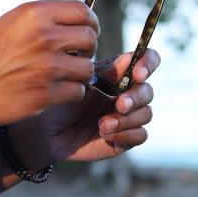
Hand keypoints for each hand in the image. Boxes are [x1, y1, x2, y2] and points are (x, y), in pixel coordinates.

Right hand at [0, 0, 98, 127]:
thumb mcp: (9, 24)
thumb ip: (41, 22)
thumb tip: (74, 25)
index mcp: (33, 14)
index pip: (82, 11)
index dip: (90, 22)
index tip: (86, 32)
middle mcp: (43, 37)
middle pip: (90, 38)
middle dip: (86, 48)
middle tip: (74, 56)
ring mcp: (46, 67)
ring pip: (87, 68)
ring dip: (78, 73)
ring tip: (61, 75)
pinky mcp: (45, 95)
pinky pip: (77, 91)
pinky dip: (69, 92)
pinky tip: (52, 91)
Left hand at [11, 47, 159, 165]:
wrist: (48, 130)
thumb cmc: (63, 100)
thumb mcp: (82, 83)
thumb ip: (106, 73)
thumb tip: (129, 58)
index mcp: (119, 73)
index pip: (147, 61)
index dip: (148, 64)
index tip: (138, 74)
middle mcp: (128, 93)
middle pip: (148, 91)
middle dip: (136, 97)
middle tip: (119, 104)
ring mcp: (129, 116)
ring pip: (146, 114)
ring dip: (126, 119)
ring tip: (102, 124)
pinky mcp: (127, 137)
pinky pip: (140, 135)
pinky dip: (125, 134)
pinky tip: (105, 133)